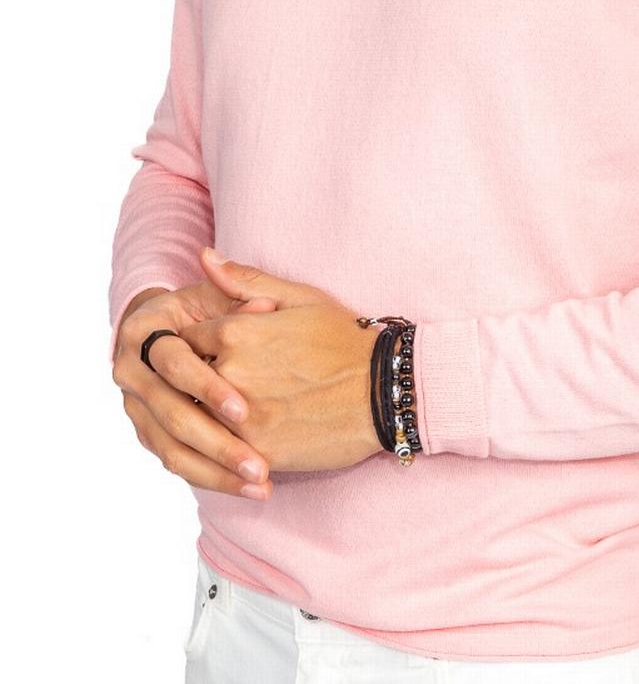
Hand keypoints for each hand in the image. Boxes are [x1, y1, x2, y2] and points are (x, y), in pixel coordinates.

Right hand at [112, 279, 280, 499]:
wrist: (178, 327)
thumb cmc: (211, 305)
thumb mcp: (225, 294)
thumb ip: (244, 294)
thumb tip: (265, 305)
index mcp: (144, 329)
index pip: (173, 364)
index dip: (206, 387)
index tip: (243, 411)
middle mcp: (131, 370)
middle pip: (170, 415)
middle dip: (217, 444)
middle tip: (258, 465)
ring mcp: (136, 406)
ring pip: (171, 449)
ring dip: (216, 472)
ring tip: (260, 485)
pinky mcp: (148, 432)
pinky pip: (175, 461)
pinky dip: (211, 476)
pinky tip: (245, 488)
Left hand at [177, 247, 385, 473]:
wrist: (385, 389)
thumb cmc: (343, 338)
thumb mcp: (299, 297)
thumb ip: (244, 280)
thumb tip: (204, 256)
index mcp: (236, 332)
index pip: (184, 339)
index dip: (195, 345)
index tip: (207, 352)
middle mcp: (230, 374)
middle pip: (184, 381)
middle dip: (194, 380)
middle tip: (216, 382)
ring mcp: (242, 417)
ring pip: (197, 418)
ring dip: (205, 414)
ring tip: (231, 409)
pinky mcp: (256, 451)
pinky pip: (220, 451)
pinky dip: (224, 444)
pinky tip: (242, 435)